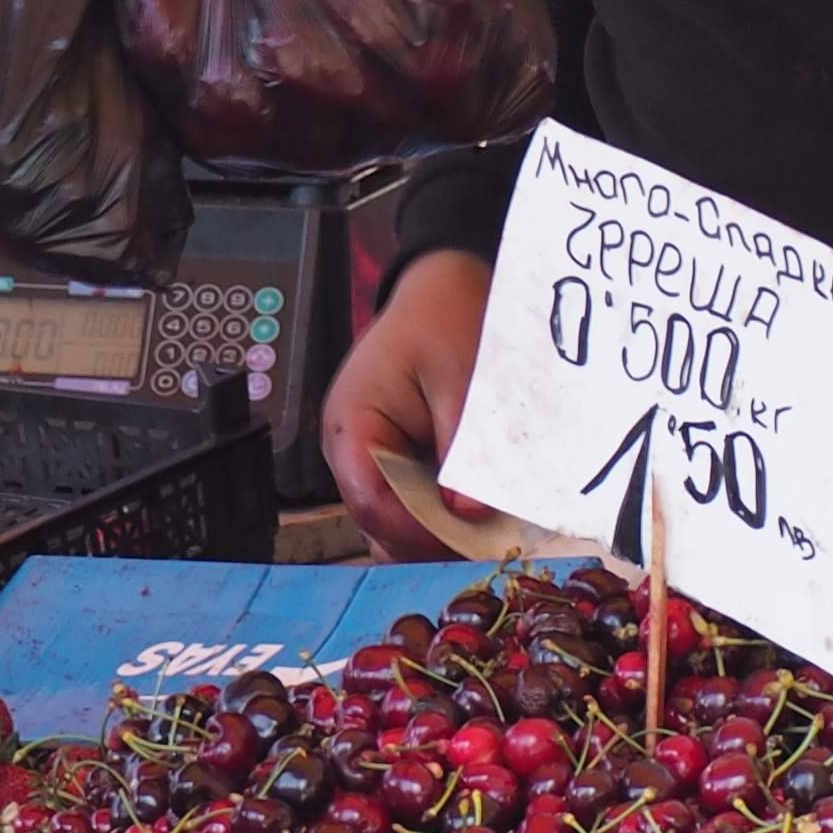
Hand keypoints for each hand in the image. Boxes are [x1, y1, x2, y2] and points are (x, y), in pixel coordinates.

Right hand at [324, 251, 492, 558]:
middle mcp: (349, 446)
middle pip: (375, 519)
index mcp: (351, 423)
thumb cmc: (444, 321)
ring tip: (482, 532)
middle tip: (483, 546)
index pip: (369, 500)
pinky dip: (437, 513)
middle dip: (425, 539)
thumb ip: (464, 452)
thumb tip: (469, 516)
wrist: (443, 286)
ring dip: (433, 530)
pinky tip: (473, 512)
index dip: (414, 530)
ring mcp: (367, 454)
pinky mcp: (391, 456)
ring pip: (390, 517)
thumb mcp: (462, 384)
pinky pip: (407, 499)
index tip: (466, 541)